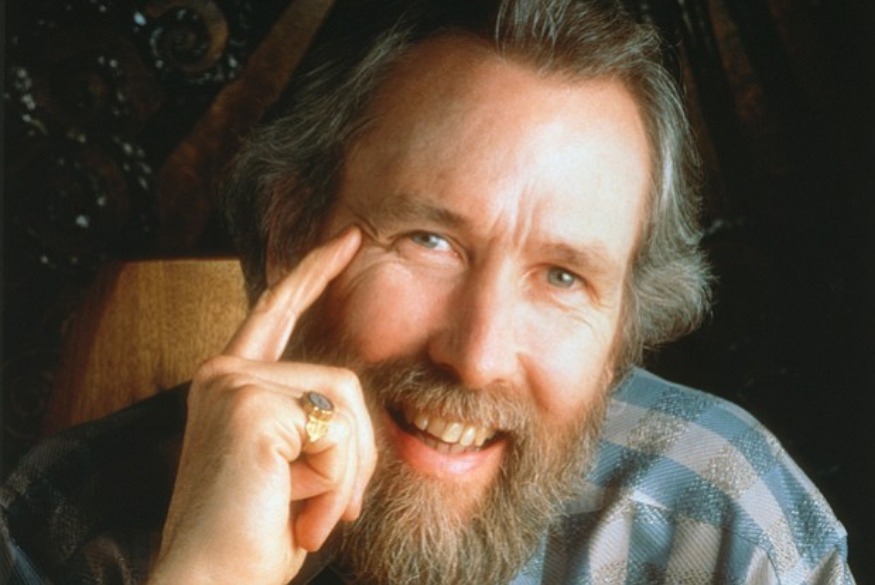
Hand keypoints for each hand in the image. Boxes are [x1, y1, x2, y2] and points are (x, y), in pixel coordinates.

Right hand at [149, 227, 375, 584]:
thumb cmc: (255, 535)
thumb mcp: (295, 467)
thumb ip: (311, 422)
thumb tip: (353, 408)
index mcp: (232, 383)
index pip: (279, 310)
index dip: (315, 271)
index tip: (349, 237)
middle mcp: (225, 373)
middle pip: (343, 382)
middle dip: (358, 455)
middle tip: (338, 512)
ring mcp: (233, 384)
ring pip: (346, 406)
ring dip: (347, 475)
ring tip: (311, 517)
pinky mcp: (249, 405)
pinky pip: (337, 432)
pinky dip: (336, 484)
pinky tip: (300, 514)